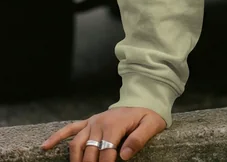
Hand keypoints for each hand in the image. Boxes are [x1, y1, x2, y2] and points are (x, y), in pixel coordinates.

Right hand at [40, 107, 166, 161]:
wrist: (144, 101)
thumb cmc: (148, 116)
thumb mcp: (151, 125)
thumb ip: (139, 139)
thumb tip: (125, 155)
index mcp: (115, 125)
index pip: (106, 152)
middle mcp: (100, 123)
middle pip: (90, 151)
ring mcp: (92, 122)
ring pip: (76, 144)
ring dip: (75, 160)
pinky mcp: (88, 122)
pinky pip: (70, 128)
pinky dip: (57, 137)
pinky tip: (45, 146)